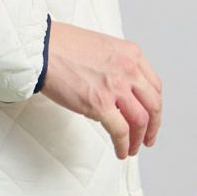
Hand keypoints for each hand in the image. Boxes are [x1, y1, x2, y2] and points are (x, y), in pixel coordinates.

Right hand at [40, 20, 161, 158]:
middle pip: (153, 105)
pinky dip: (124, 145)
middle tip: (148, 138)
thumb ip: (116, 63)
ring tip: (133, 148)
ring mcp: (116, 88)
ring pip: (141, 121)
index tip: (151, 115)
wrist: (42, 49)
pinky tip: (121, 151)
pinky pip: (121, 132)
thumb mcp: (101, 45)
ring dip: (139, 139)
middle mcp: (129, 70)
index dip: (154, 106)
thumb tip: (119, 86)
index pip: (154, 85)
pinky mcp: (100, 105)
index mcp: (130, 53)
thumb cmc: (62, 44)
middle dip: (153, 126)